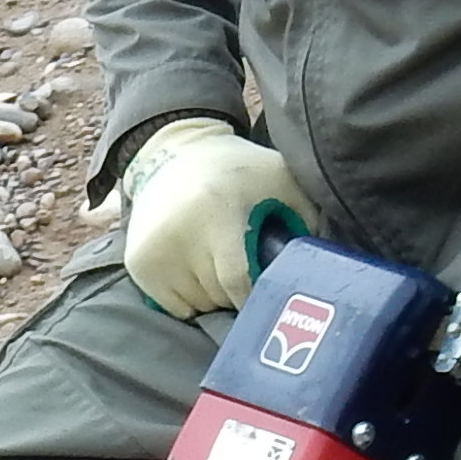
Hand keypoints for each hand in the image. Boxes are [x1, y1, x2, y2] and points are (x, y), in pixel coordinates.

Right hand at [115, 117, 311, 317]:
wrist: (175, 153)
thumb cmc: (240, 172)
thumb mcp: (282, 180)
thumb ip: (309, 220)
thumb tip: (323, 271)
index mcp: (217, 214)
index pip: (238, 282)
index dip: (257, 298)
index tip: (272, 298)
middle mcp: (178, 235)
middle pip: (219, 297)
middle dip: (238, 292)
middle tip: (246, 265)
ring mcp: (153, 252)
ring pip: (197, 306)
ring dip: (214, 295)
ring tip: (217, 259)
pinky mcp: (137, 263)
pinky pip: (174, 306)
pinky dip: (190, 296)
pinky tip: (195, 264)